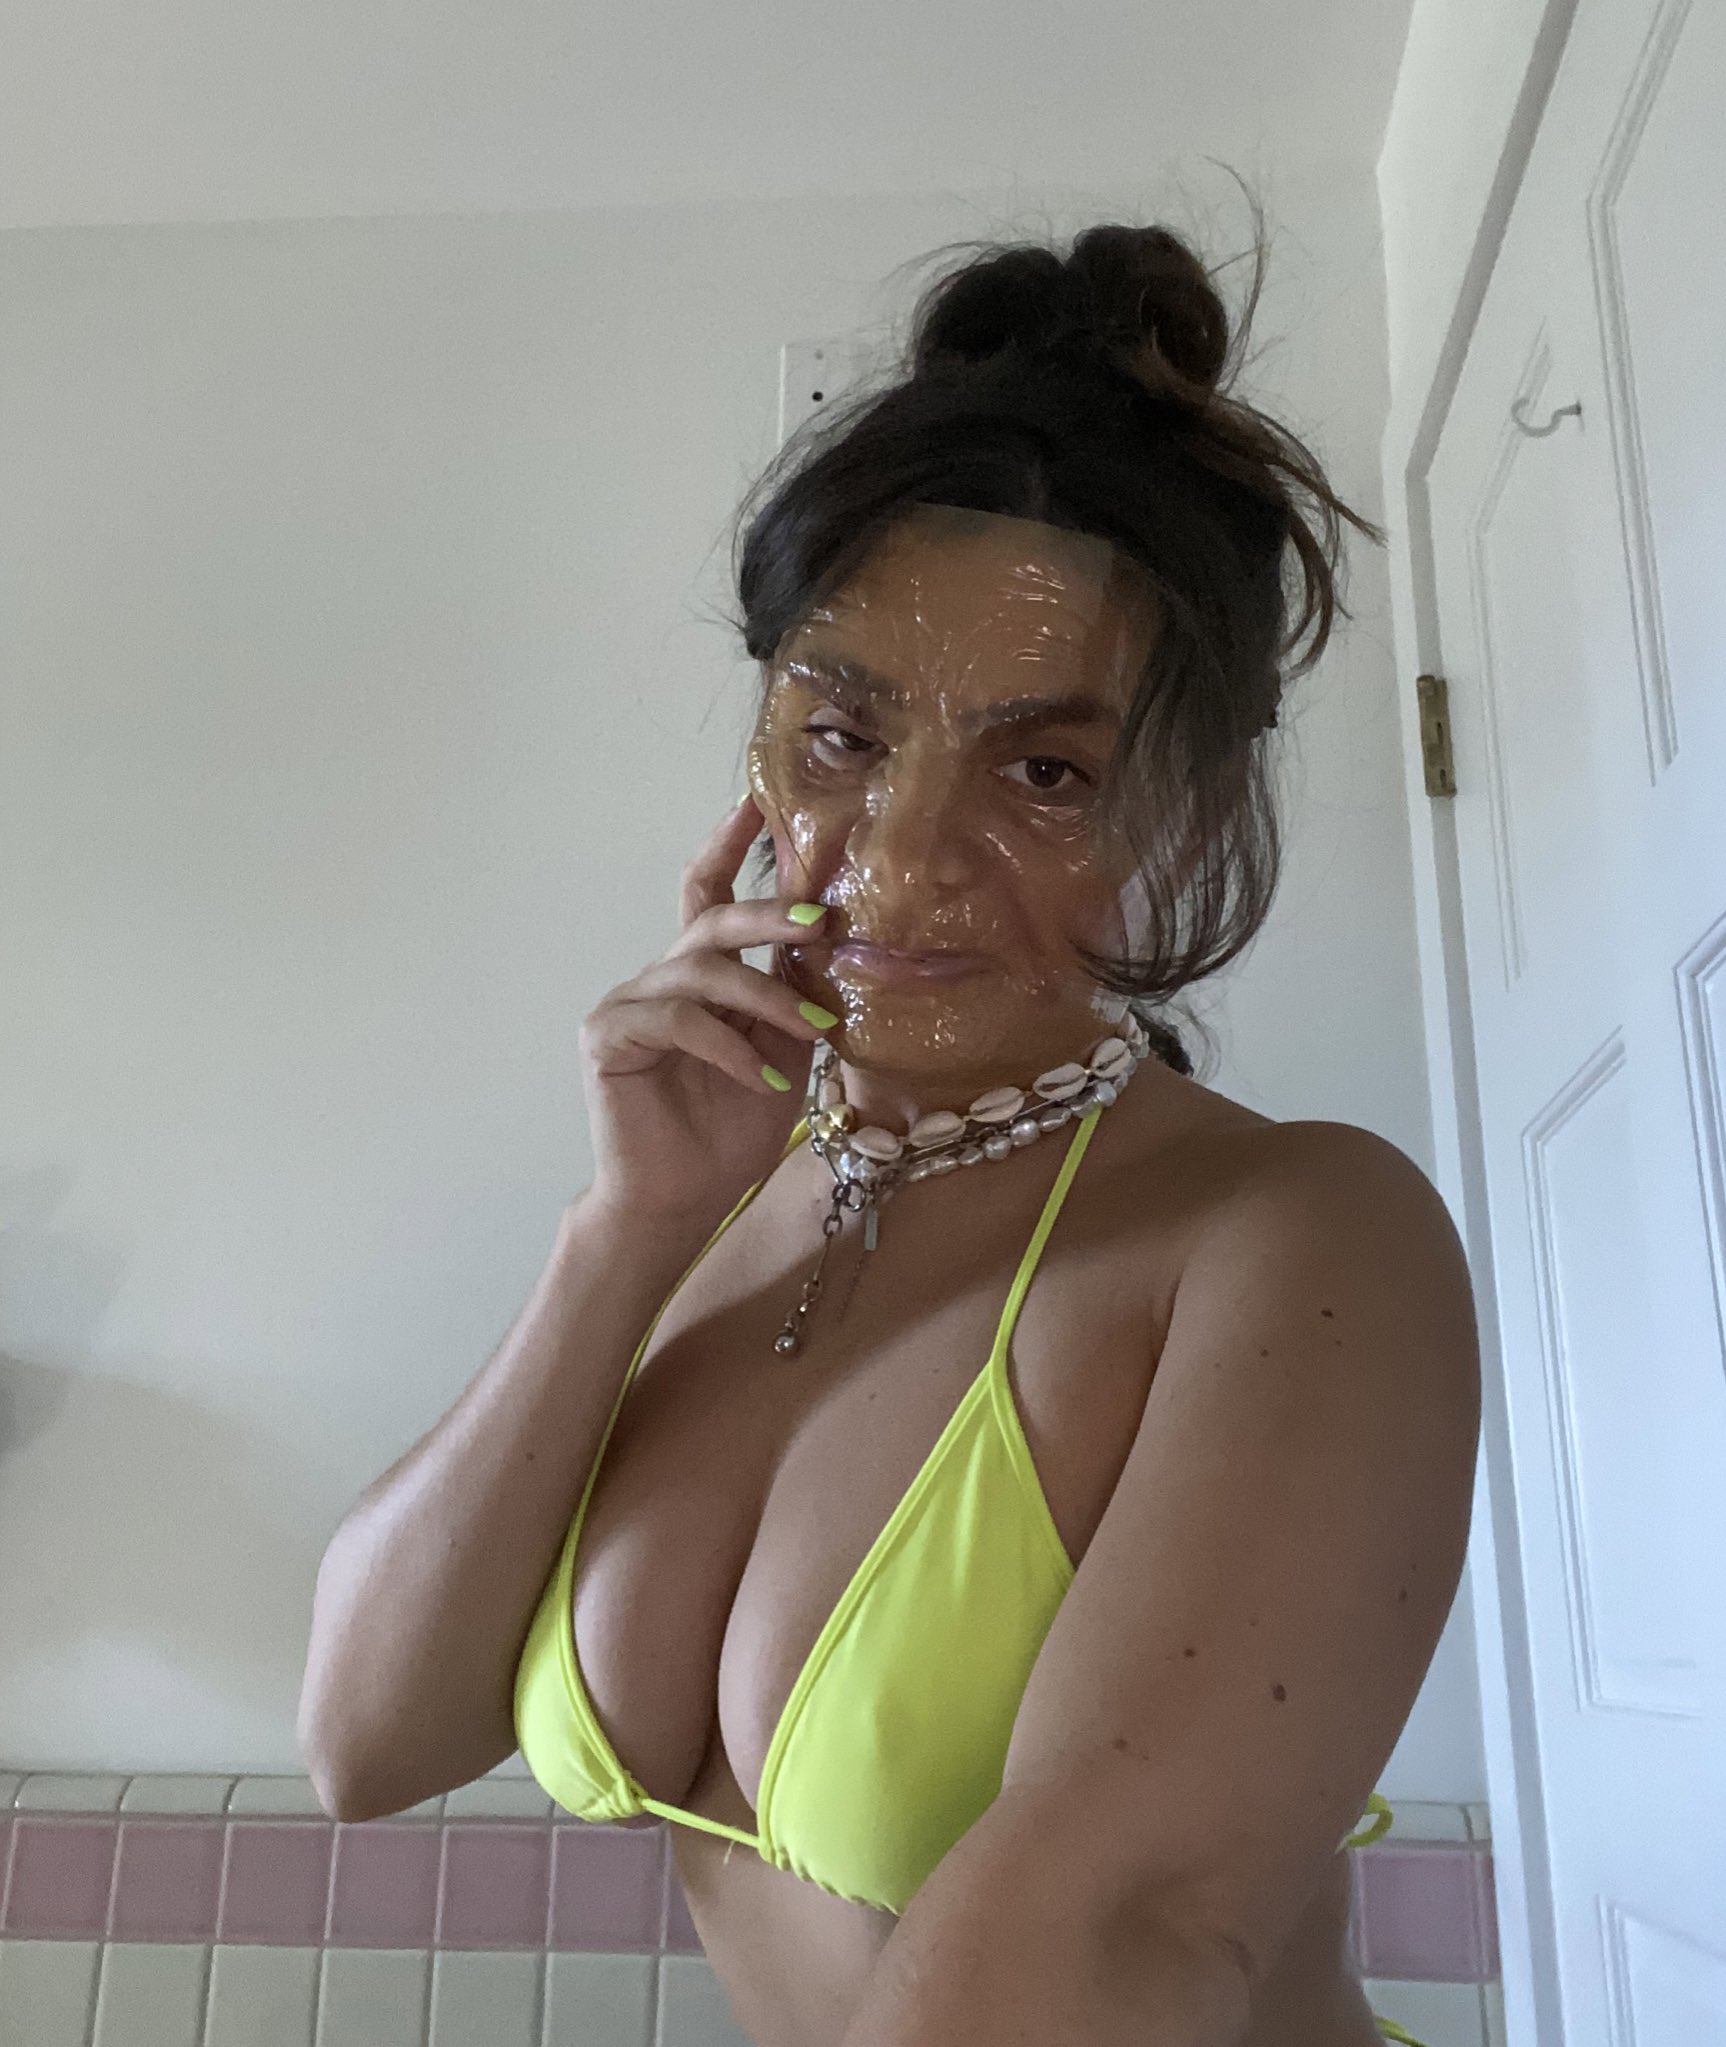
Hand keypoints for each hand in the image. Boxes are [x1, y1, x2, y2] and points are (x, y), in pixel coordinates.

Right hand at [577, 794, 832, 1228]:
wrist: (682, 1201)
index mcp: (701, 977)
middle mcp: (661, 979)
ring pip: (703, 971)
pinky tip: (761, 1080)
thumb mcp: (785, 1054)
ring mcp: (628, 1003)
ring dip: (767, 998)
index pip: (710, 896)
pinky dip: (727, 1047)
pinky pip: (676, 1020)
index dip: (728, 846)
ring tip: (814, 1029)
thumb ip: (797, 996)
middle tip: (820, 919)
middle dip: (769, 913)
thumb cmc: (730, 1130)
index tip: (758, 802)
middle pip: (712, 921)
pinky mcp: (607, 1036)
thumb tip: (833, 940)